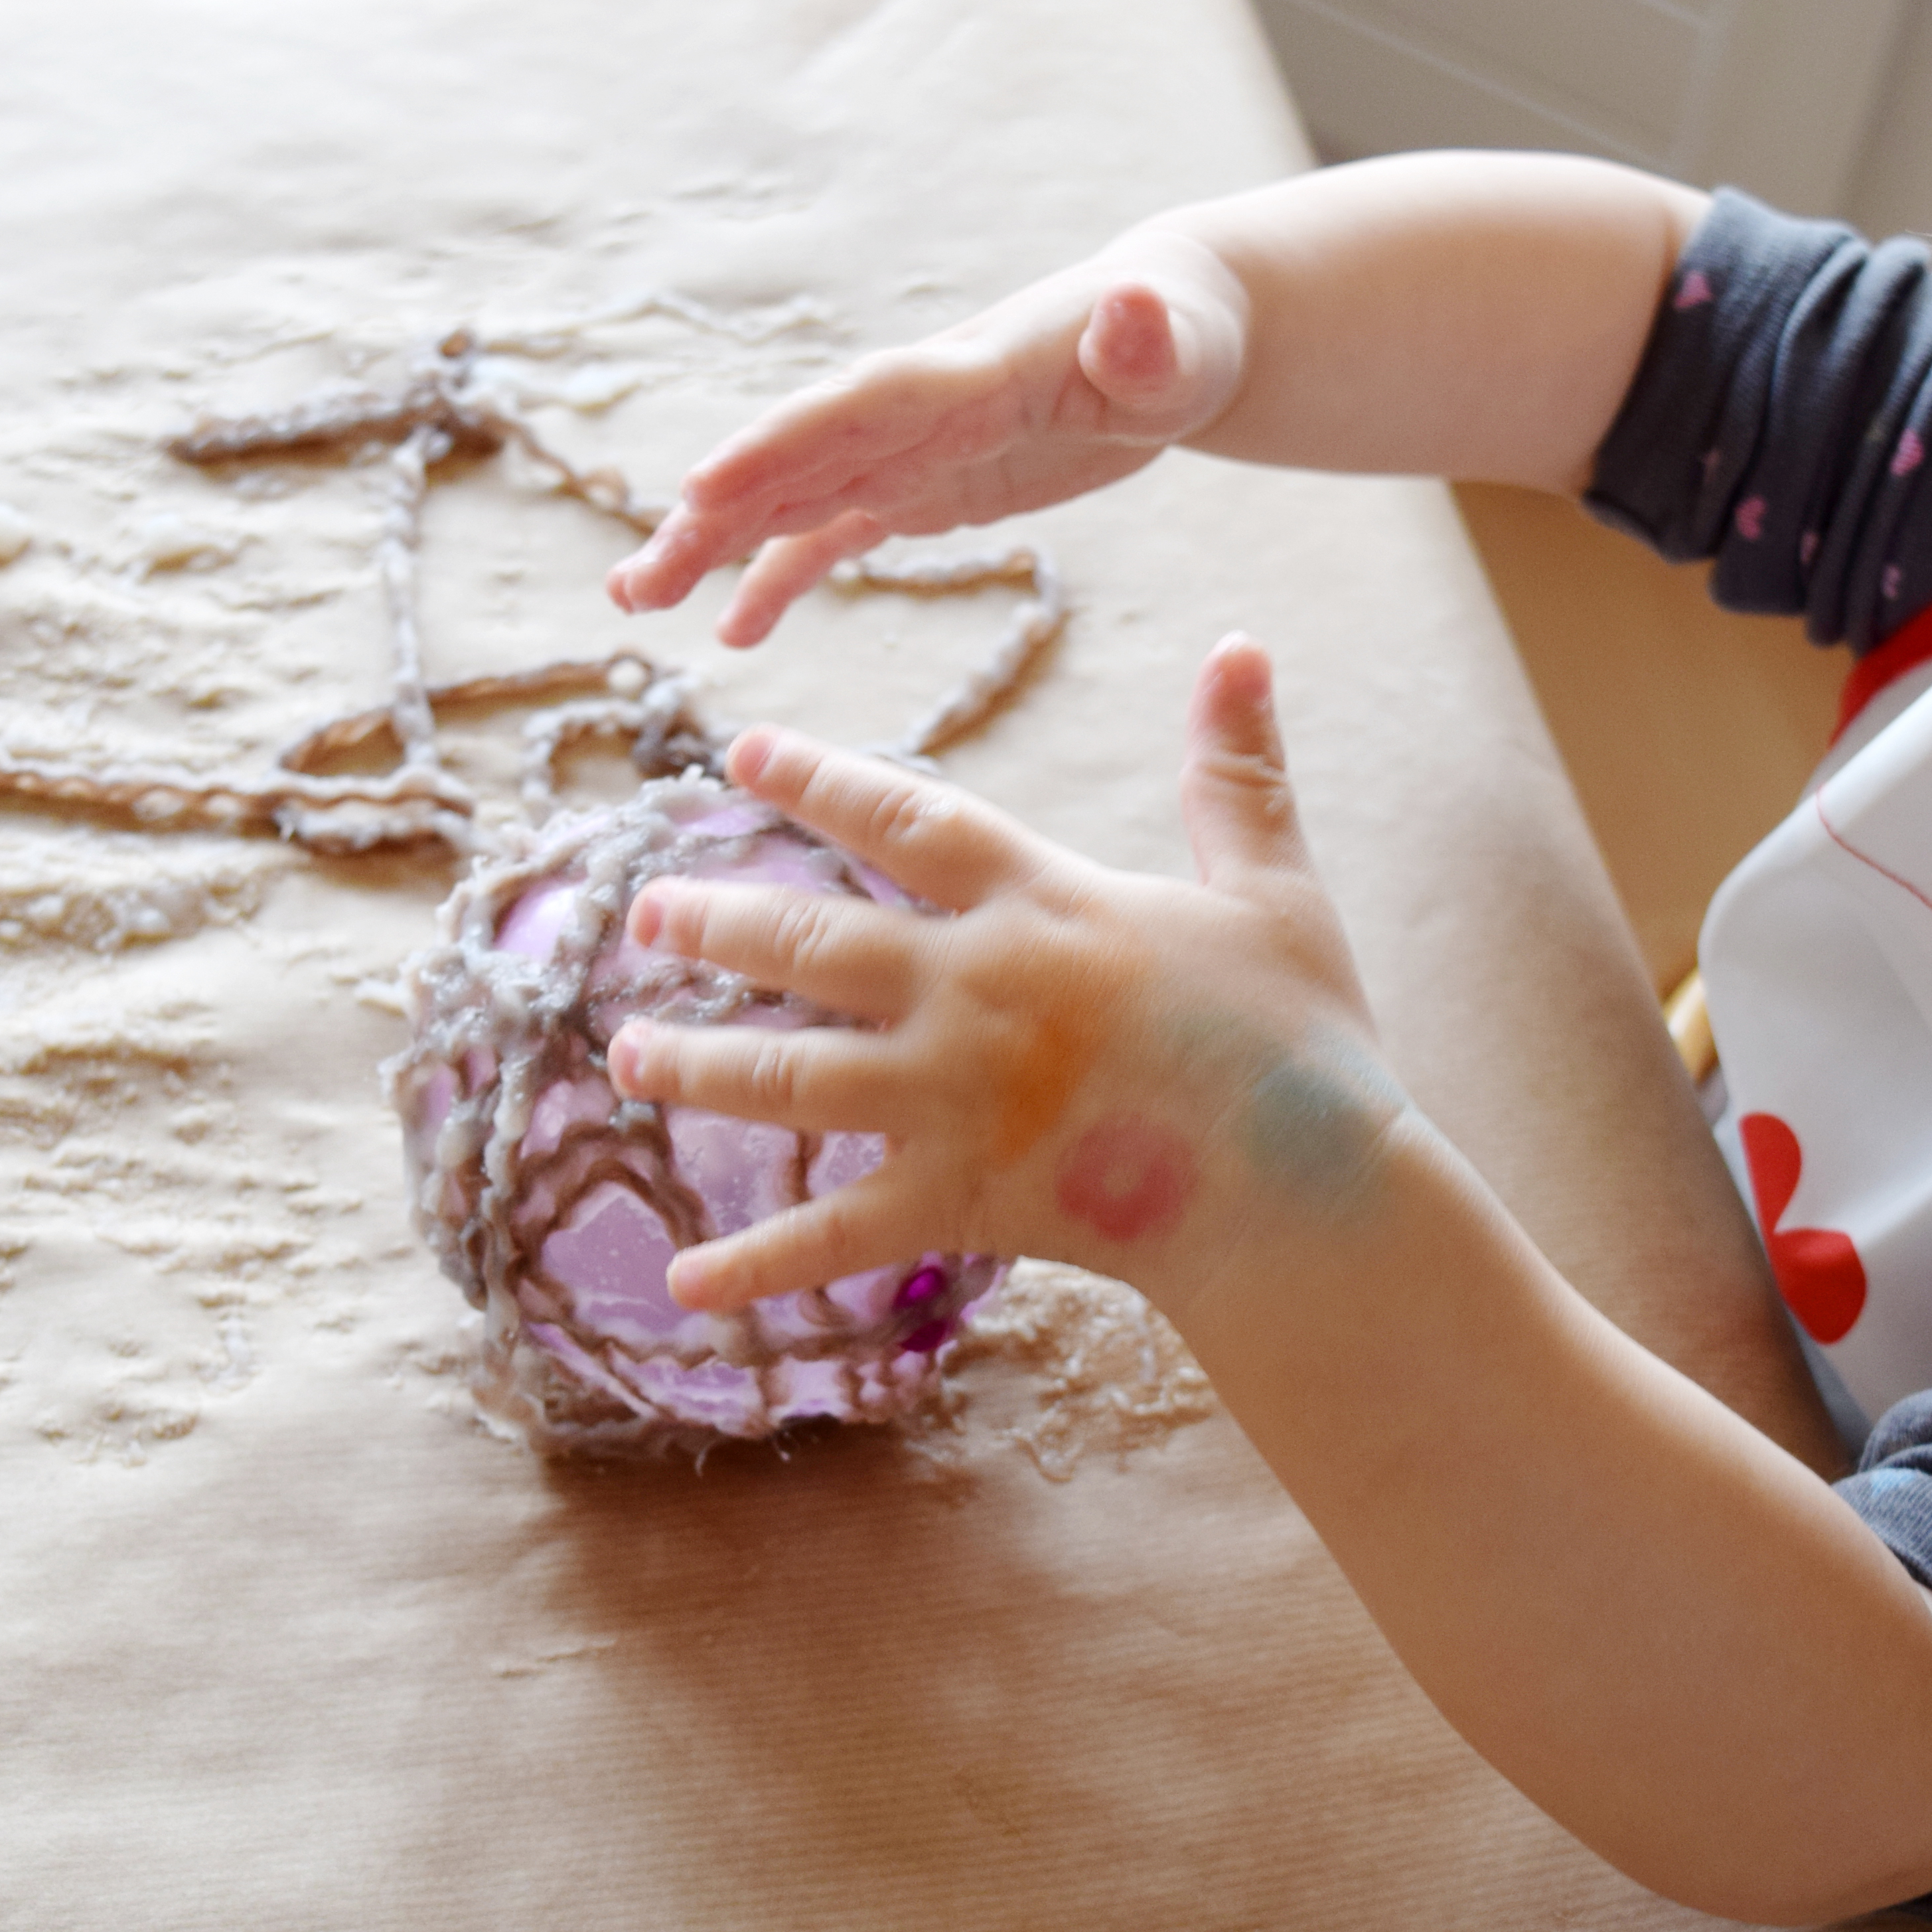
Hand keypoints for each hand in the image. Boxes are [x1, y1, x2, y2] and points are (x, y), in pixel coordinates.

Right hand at [604, 237, 1246, 645]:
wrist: (1167, 326)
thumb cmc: (1181, 333)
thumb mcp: (1177, 343)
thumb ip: (1147, 339)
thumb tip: (1130, 308)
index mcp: (969, 374)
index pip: (861, 408)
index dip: (783, 444)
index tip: (698, 486)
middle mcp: (916, 408)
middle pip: (797, 460)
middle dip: (713, 516)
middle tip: (635, 582)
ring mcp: (910, 449)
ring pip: (794, 499)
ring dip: (713, 547)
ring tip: (633, 602)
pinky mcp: (920, 485)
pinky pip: (836, 536)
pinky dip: (782, 579)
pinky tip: (731, 632)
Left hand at [605, 637, 1400, 1309]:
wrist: (1304, 1189)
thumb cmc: (1301, 1044)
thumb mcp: (1274, 890)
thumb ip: (1236, 773)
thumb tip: (1240, 645)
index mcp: (1044, 905)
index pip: (902, 820)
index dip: (813, 780)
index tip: (733, 753)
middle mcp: (976, 991)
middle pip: (814, 944)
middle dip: (719, 925)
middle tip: (643, 914)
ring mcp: (955, 1100)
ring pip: (793, 1076)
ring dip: (701, 1065)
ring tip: (627, 1053)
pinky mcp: (958, 1201)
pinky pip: (834, 1237)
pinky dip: (757, 1265)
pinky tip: (681, 1286)